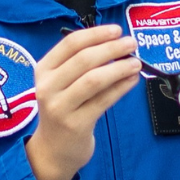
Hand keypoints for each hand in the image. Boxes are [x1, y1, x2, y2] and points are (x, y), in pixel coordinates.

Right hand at [25, 24, 142, 179]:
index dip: (96, 34)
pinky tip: (133, 80)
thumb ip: (80, 64)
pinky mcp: (77, 124)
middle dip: (111, 48)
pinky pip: (104, 100)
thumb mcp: (61, 83)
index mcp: (43, 70)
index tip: (117, 30)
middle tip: (131, 43)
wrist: (53, 150)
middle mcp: (48, 87)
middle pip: (84, 60)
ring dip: (119, 68)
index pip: (70, 44)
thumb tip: (116, 43)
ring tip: (136, 63)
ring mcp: (60, 107)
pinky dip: (121, 88)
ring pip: (94, 80)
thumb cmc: (63, 108)